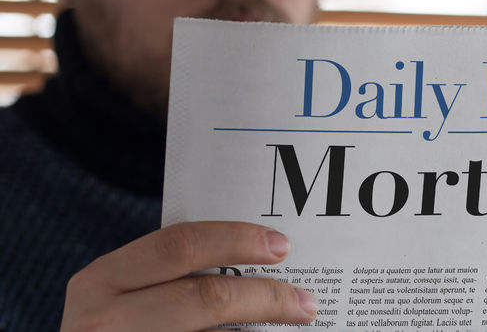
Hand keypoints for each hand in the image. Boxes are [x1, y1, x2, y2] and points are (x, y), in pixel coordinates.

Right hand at [60, 221, 316, 331]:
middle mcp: (101, 320)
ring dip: (261, 329)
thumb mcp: (125, 295)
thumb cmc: (118, 326)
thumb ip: (171, 275)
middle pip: (204, 298)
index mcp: (101, 280)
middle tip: (307, 301)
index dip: (236, 241)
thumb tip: (259, 256)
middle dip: (265, 296)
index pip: (180, 245)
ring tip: (297, 321)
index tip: (282, 246)